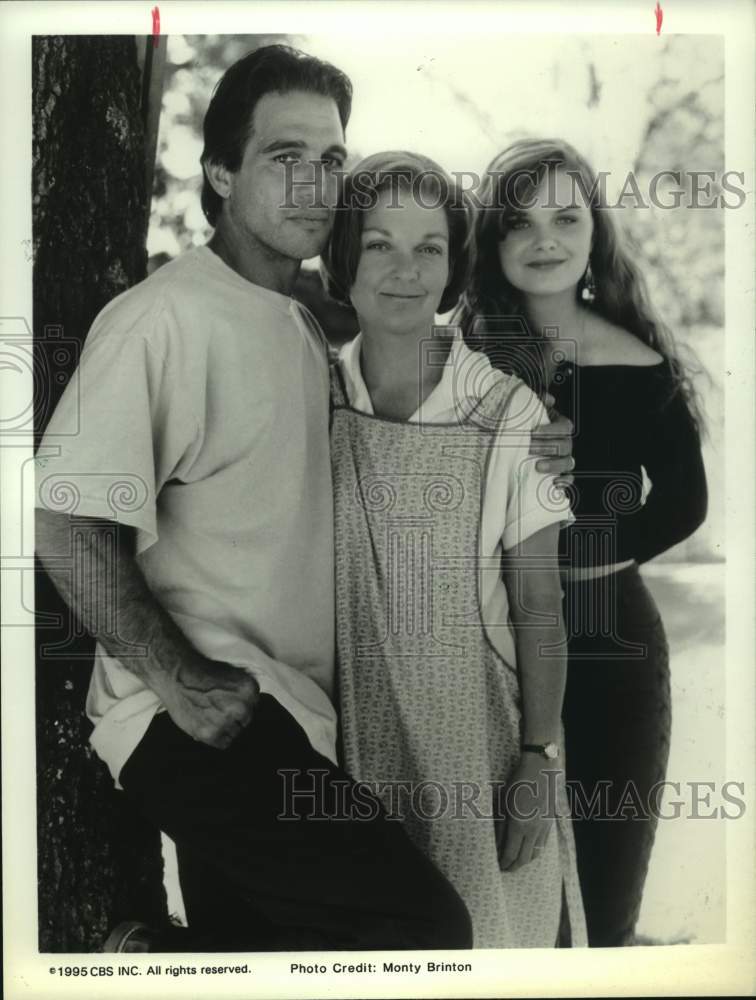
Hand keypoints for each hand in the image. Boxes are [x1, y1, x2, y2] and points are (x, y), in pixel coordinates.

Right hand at [157, 656, 259, 748]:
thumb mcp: (232, 675)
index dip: (242, 706)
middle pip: (246, 721)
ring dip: (226, 728)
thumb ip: (243, 694)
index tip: (231, 705)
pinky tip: (208, 725)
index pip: (254, 706)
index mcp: (249, 690)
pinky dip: (218, 738)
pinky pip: (224, 743)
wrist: (178, 675)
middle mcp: (241, 707)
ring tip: (211, 716)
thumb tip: (247, 709)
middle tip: (219, 711)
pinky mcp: (210, 733)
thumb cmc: (201, 672)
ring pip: (235, 733)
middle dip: (235, 718)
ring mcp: (226, 721)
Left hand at [494, 753, 561, 872]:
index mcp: (519, 825)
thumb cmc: (517, 782)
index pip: (511, 854)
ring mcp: (544, 828)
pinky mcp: (550, 823)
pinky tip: (527, 848)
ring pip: (535, 854)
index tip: (497, 865)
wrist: (540, 769)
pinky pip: (542, 845)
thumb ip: (500, 826)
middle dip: (513, 866)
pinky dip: (534, 852)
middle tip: (504, 868)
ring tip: (515, 860)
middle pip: (524, 859)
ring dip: (524, 860)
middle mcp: (533, 830)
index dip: (503, 863)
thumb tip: (496, 844)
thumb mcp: (503, 802)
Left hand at [530, 394, 573, 486]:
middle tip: (529, 448)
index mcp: (560, 427)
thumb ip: (537, 401)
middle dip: (547, 447)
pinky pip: (568, 480)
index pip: (565, 427)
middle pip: (565, 445)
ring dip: (554, 465)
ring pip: (568, 462)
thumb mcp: (529, 412)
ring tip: (537, 466)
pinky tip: (554, 483)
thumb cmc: (525, 428)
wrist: (515, 446)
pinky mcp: (559, 475)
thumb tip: (549, 398)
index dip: (551, 429)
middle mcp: (565, 443)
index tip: (534, 431)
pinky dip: (564, 482)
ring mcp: (564, 460)